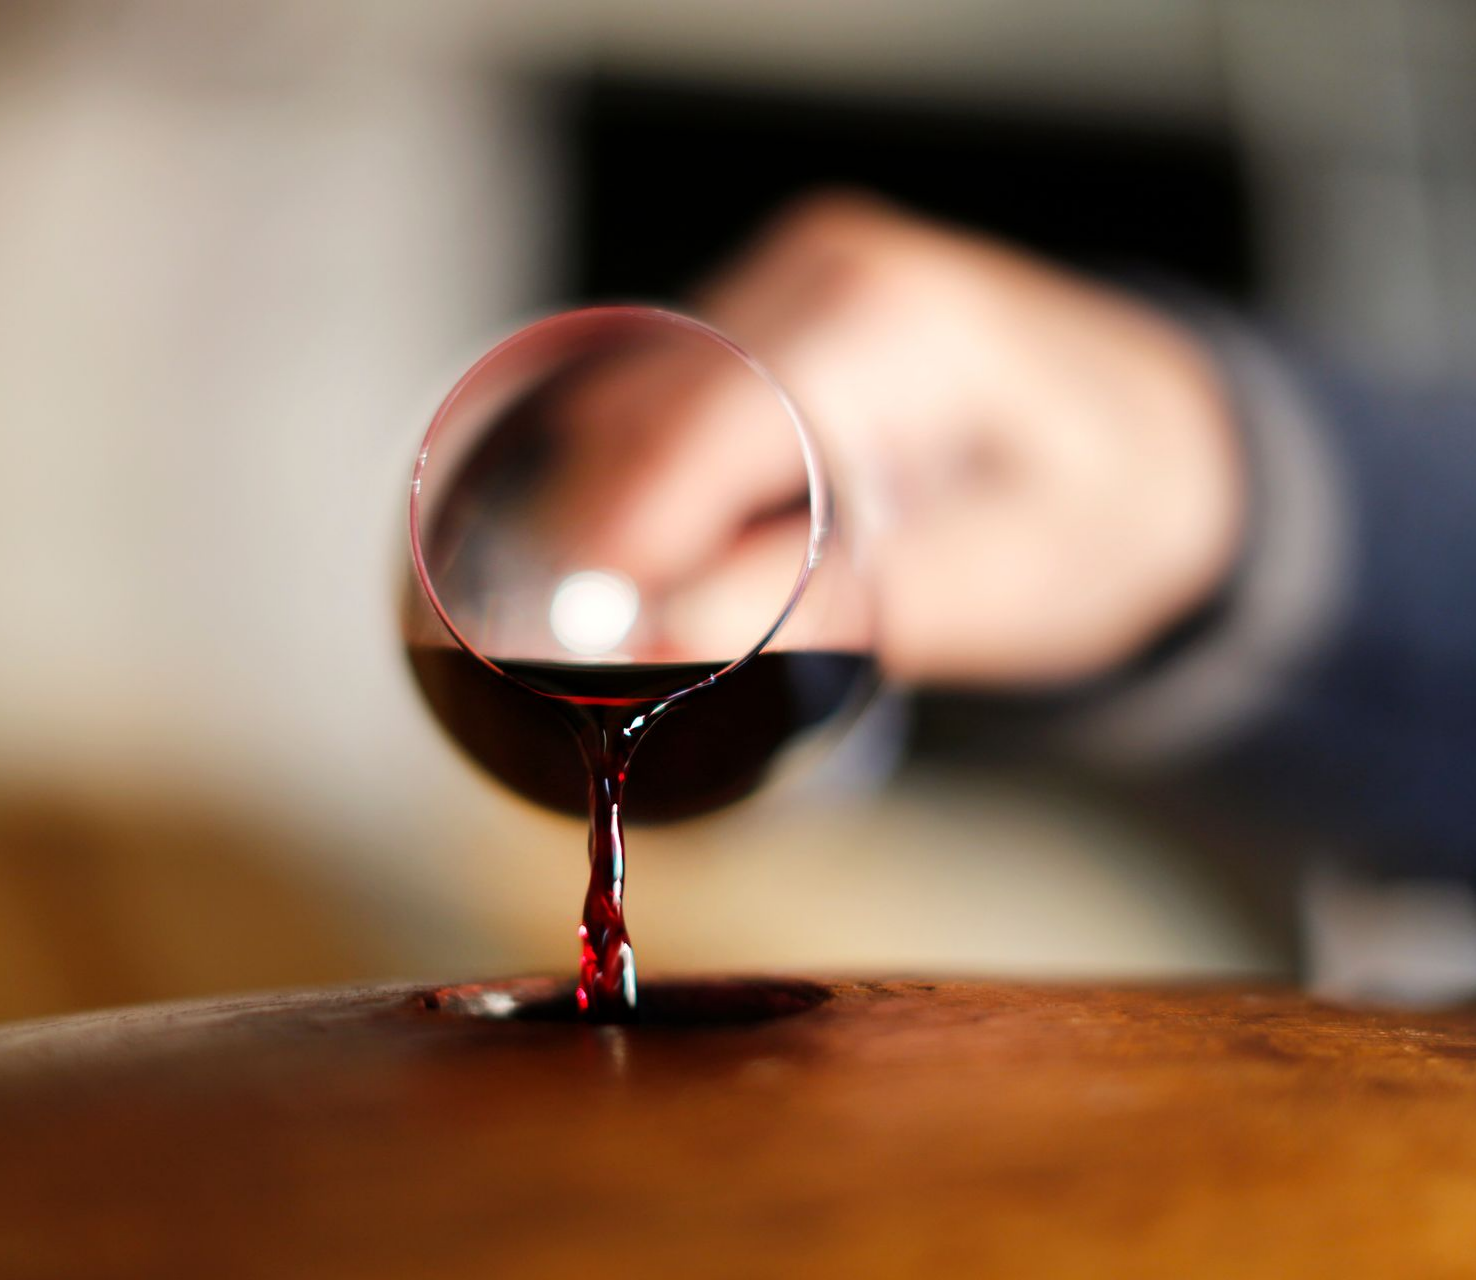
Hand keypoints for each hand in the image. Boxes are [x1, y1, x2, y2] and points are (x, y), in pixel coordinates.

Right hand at [560, 193, 1244, 685]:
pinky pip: (675, 384)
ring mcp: (803, 270)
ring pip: (645, 390)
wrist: (1168, 446)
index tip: (577, 633)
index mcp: (895, 322)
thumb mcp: (999, 586)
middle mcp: (835, 267)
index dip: (624, 532)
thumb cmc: (1104, 513)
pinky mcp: (783, 299)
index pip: (706, 423)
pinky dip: (657, 470)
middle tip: (600, 645)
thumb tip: (666, 631)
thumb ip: (834, 604)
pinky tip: (681, 544)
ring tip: (642, 608)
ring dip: (623, 500)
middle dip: (606, 527)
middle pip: (653, 401)